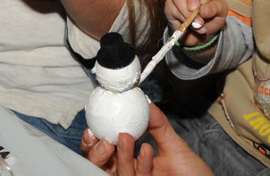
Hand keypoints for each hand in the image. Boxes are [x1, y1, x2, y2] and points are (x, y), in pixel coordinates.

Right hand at [82, 103, 210, 175]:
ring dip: (120, 155)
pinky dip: (140, 165)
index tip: (94, 127)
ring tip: (128, 137)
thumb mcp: (175, 147)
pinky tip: (148, 151)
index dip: (95, 143)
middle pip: (100, 167)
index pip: (106, 154)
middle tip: (104, 137)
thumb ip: (158, 126)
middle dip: (95, 152)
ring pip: (114, 175)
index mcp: (134, 165)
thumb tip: (145, 102)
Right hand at [166, 0, 227, 49]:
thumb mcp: (220, 13)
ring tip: (196, 24)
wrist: (199, 33)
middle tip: (196, 9)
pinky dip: (181, 18)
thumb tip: (203, 10)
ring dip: (186, 10)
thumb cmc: (212, 17)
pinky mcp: (169, 2)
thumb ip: (215, 8)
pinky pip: (172, 7)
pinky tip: (188, 24)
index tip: (206, 2)